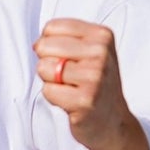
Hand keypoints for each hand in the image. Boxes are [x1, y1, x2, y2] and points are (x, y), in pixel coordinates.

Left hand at [33, 20, 144, 149]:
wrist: (112, 121)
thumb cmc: (95, 83)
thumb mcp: (89, 51)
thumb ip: (63, 39)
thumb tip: (37, 44)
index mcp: (102, 35)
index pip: (52, 27)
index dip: (50, 45)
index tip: (69, 59)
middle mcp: (101, 53)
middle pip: (44, 46)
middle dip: (48, 63)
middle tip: (69, 77)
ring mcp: (94, 77)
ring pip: (43, 68)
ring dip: (51, 81)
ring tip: (71, 88)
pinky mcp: (84, 100)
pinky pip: (47, 90)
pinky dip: (54, 98)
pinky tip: (71, 102)